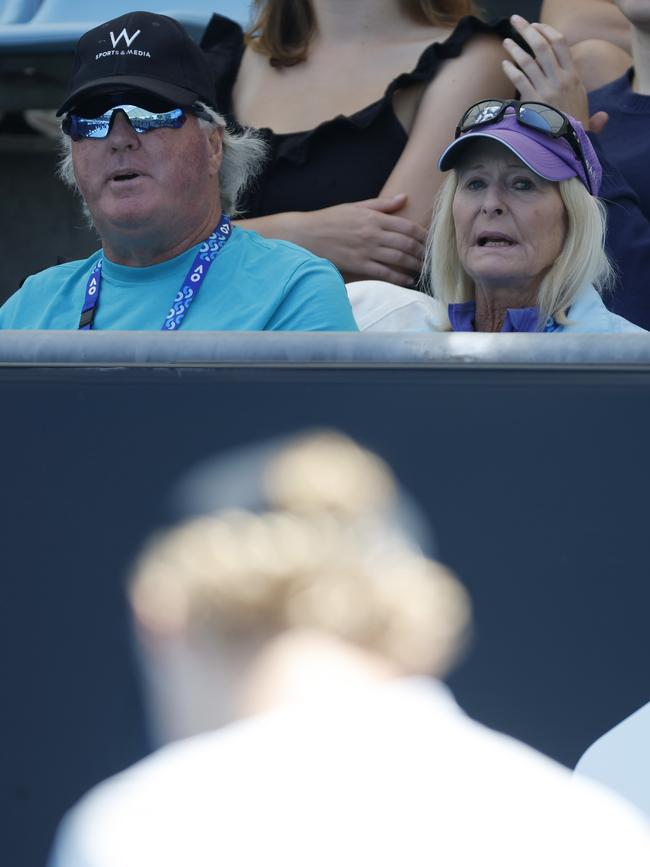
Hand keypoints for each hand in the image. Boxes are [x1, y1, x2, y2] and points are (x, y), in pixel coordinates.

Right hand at [298, 194, 426, 285]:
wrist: (307, 234)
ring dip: (414, 265)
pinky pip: (385, 273)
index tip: (431, 241)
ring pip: (399, 259)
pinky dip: (399, 278)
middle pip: (407, 244)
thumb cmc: (331, 219)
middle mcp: (373, 234)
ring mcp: (367, 250)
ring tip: (422, 269)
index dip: (423, 235)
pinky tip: (408, 280)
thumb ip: (382, 205)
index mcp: (374, 218)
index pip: (407, 227)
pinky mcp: (359, 265)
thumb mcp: (357, 206)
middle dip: (422, 252)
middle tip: (431, 257)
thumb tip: (403, 198)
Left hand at [502, 15, 607, 134]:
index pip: (560, 43)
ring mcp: (545, 90)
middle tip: (516, 21)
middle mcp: (559, 80)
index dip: (547, 31)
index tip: (536, 26)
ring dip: (515, 49)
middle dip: (527, 31)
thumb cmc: (575, 134)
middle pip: (542, 46)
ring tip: (507, 41)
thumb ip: (593, 115)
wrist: (567, 147)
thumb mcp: (587, 120)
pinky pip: (519, 80)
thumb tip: (602, 119)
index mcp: (573, 76)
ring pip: (528, 61)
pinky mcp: (532, 102)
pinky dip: (511, 70)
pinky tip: (504, 64)